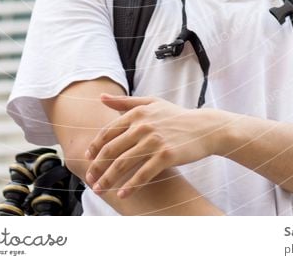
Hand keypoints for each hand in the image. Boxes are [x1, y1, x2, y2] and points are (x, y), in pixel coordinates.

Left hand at [85, 94, 220, 198]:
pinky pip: (143, 174)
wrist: (204, 127)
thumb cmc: (176, 116)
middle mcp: (143, 126)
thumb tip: (101, 97)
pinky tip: (122, 195)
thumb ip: (125, 102)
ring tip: (99, 190)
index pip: (108, 132)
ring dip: (108, 179)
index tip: (88, 159)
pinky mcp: (166, 156)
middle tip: (89, 180)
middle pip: (112, 150)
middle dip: (97, 167)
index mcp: (137, 113)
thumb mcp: (151, 103)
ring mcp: (154, 141)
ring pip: (123, 164)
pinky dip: (130, 186)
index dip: (95, 147)